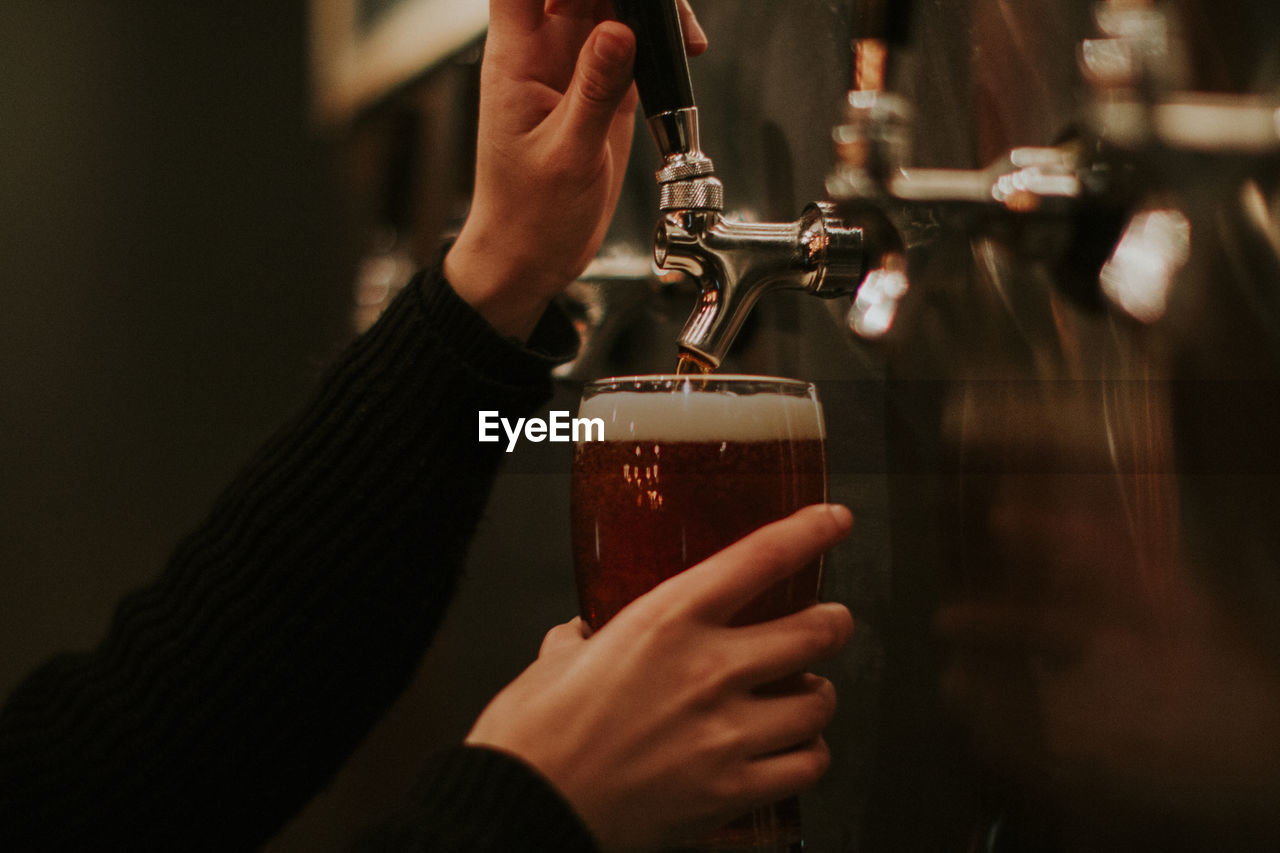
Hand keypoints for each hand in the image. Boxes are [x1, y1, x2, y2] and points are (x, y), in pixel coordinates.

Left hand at [445, 0, 706, 339]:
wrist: (530, 257)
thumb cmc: (528, 217)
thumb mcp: (568, 155)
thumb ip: (595, 90)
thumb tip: (620, 31)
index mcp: (516, 59)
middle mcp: (542, 52)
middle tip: (662, 15)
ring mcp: (574, 66)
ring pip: (612, 4)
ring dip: (650, 11)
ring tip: (683, 37)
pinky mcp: (603, 86)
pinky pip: (632, 41)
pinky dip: (660, 41)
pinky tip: (683, 53)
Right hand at [465, 504, 854, 851]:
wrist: (525, 808)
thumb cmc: (533, 736)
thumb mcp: (555, 660)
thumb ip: (583, 639)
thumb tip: (583, 634)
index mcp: (665, 620)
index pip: (761, 558)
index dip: (810, 532)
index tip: (834, 520)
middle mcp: (708, 669)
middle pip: (815, 632)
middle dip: (833, 624)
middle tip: (832, 622)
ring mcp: (726, 733)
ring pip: (819, 702)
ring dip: (818, 695)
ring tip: (807, 695)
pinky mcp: (731, 790)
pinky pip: (807, 765)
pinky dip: (809, 754)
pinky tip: (797, 749)